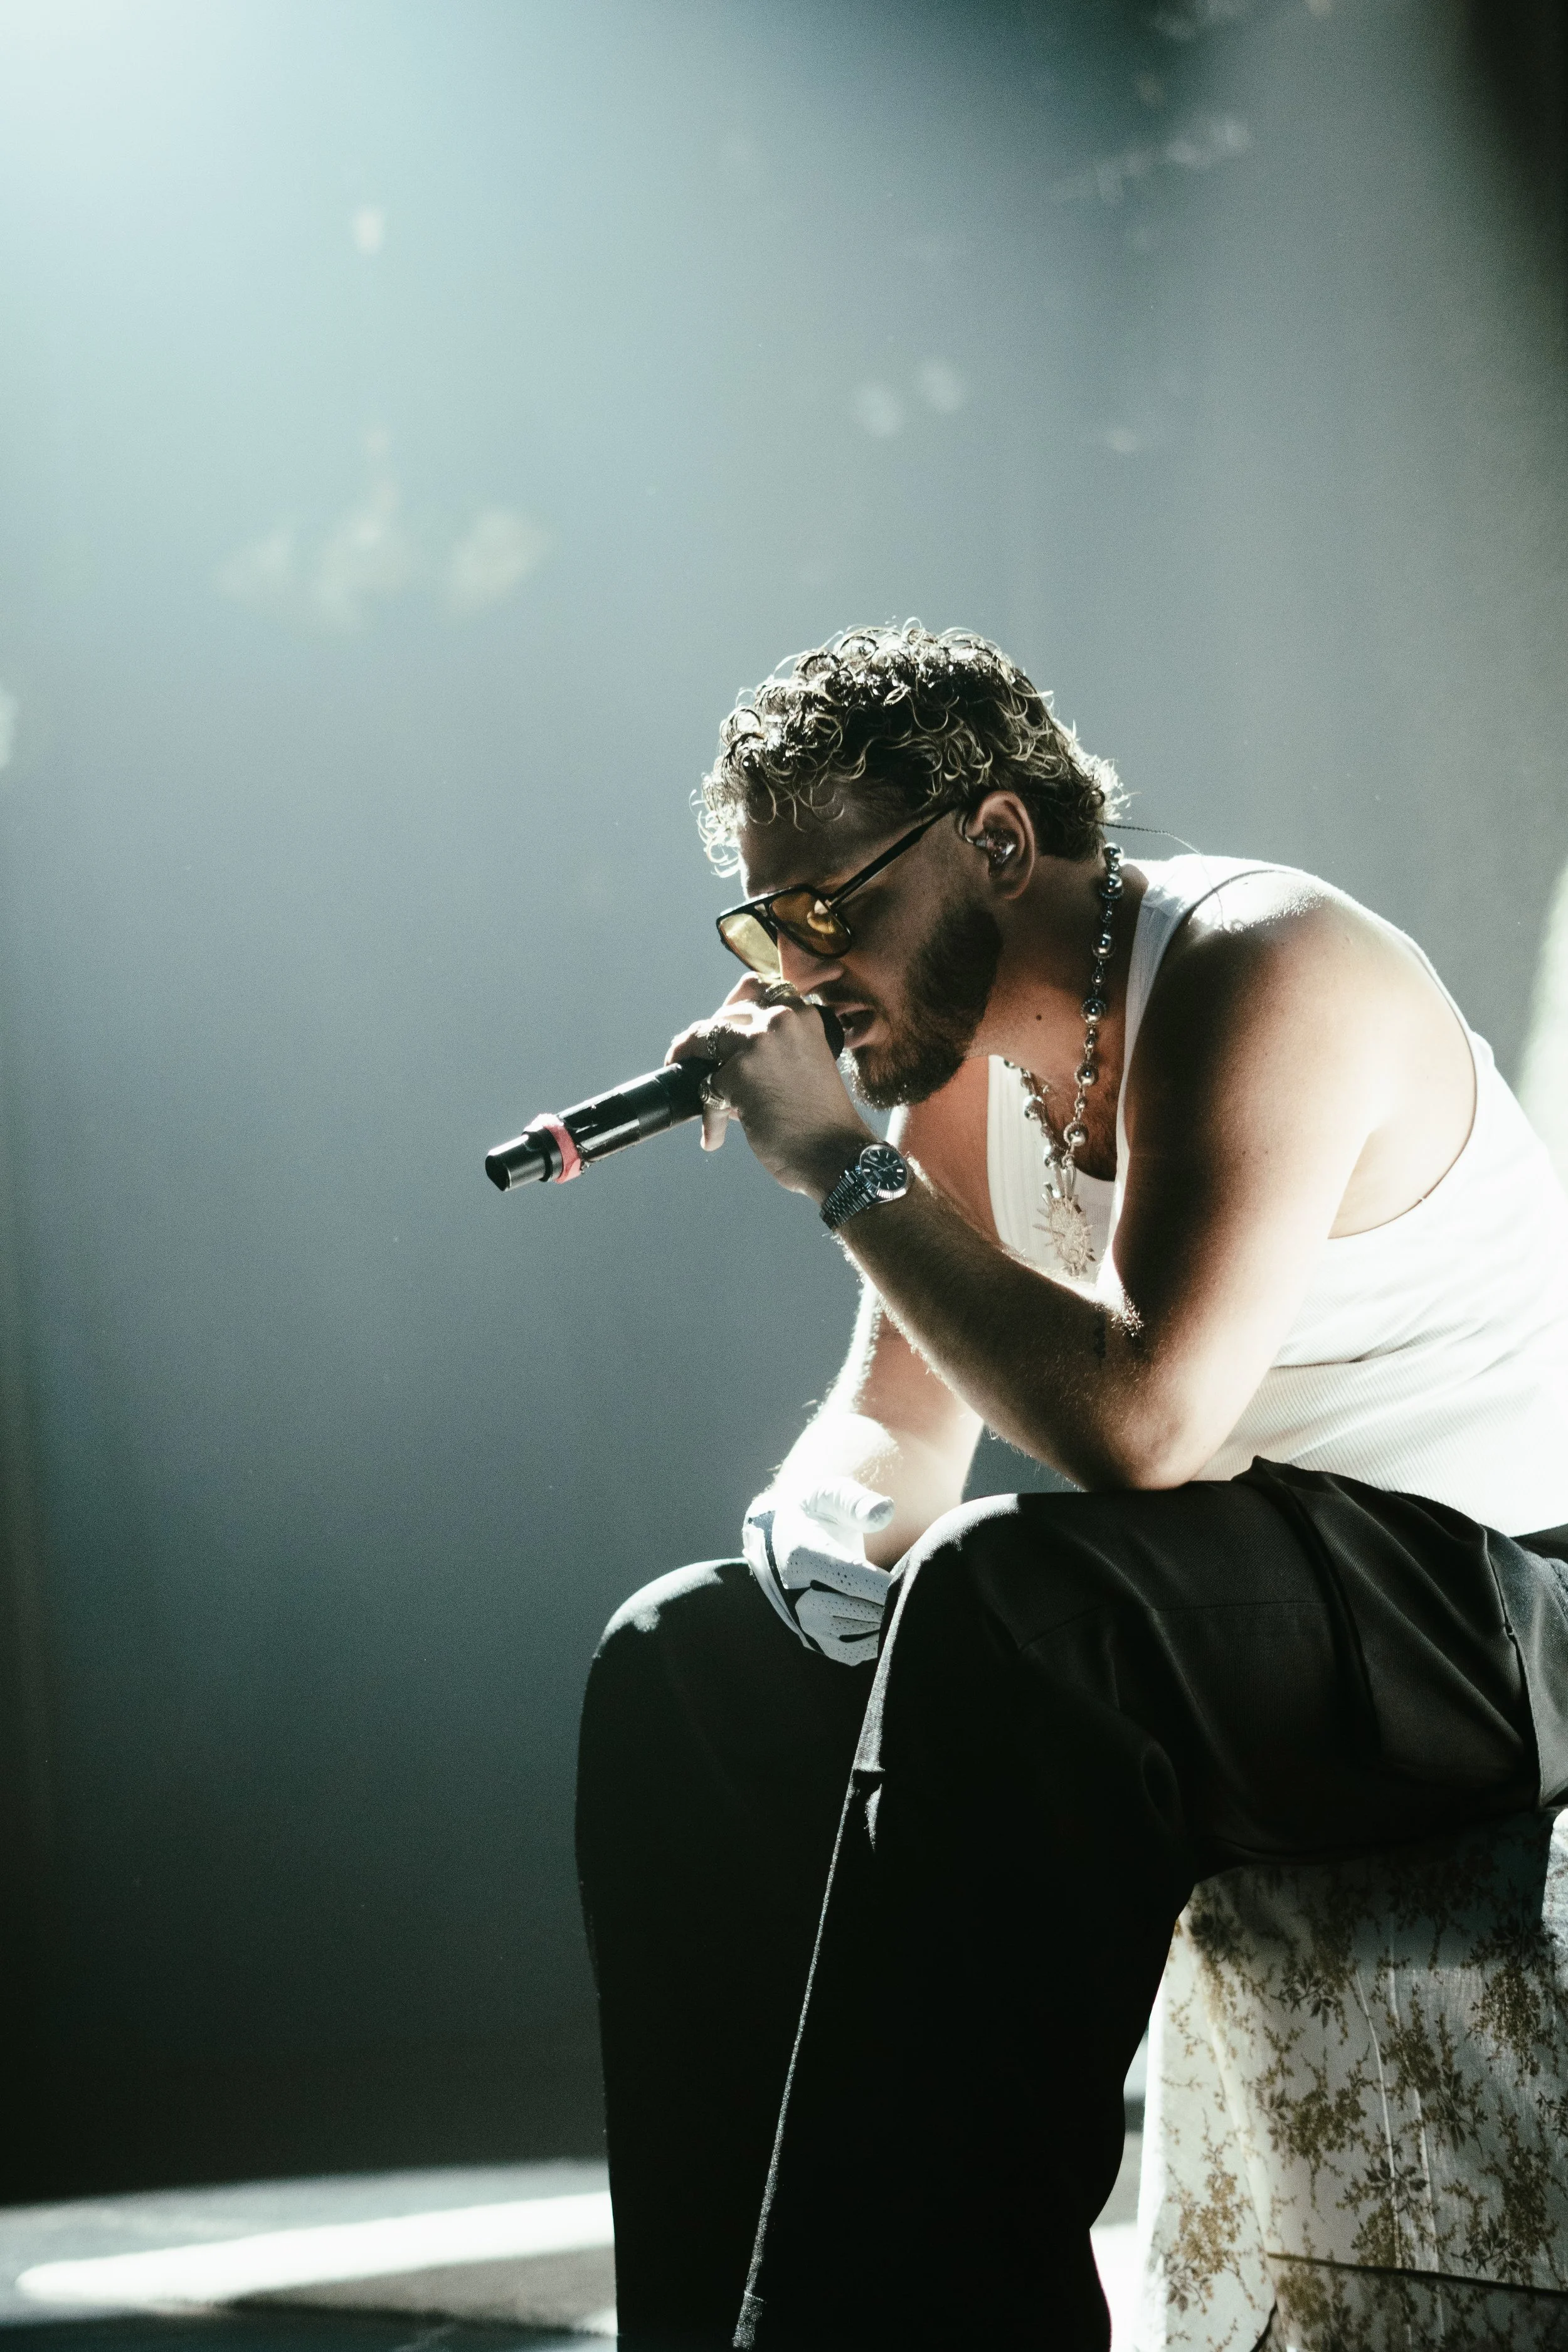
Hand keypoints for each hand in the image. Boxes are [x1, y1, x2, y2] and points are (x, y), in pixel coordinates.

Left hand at [667, 978, 871, 1198]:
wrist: (835, 1154)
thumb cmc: (820, 1117)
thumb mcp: (805, 1061)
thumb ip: (775, 1042)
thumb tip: (728, 1036)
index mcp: (803, 1015)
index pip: (755, 989)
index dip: (732, 1008)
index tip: (722, 1028)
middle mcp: (781, 1019)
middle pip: (725, 1015)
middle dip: (707, 1039)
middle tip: (696, 1062)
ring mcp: (758, 1043)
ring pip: (704, 1039)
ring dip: (689, 1060)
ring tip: (690, 1083)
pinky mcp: (738, 1073)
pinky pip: (705, 1087)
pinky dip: (709, 1116)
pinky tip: (715, 1138)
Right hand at [742, 1478, 896, 1665]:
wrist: (775, 1542)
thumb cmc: (813, 1513)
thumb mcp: (827, 1494)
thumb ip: (856, 1501)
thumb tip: (885, 1512)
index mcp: (801, 1556)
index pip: (851, 1578)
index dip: (886, 1583)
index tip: (913, 1576)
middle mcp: (797, 1595)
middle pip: (860, 1609)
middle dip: (893, 1601)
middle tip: (920, 1588)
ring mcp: (804, 1623)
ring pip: (860, 1633)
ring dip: (887, 1620)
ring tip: (906, 1600)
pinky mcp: (812, 1642)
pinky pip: (854, 1652)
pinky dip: (876, 1640)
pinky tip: (887, 1617)